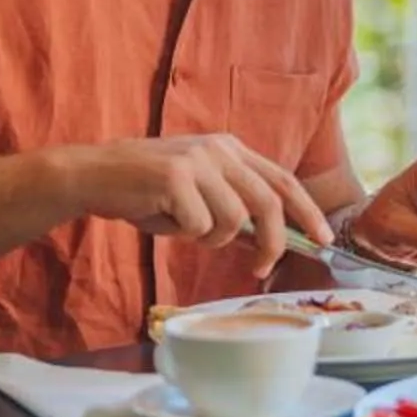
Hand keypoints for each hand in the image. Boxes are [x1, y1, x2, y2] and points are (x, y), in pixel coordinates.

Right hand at [71, 135, 332, 276]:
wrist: (93, 175)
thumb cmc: (145, 192)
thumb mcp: (197, 193)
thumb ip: (233, 208)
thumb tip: (270, 240)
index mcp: (230, 149)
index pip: (282, 179)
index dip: (307, 210)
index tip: (323, 239)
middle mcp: (219, 149)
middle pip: (268, 201)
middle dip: (273, 242)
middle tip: (261, 268)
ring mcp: (198, 160)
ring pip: (232, 220)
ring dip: (210, 238)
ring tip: (182, 226)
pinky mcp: (175, 177)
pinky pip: (199, 225)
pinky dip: (183, 233)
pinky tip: (162, 217)